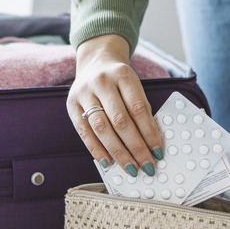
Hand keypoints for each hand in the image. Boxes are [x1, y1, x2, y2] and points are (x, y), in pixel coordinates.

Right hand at [67, 34, 163, 176]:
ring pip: (101, 128)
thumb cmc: (118, 79)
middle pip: (120, 120)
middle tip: (146, 165)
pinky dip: (96, 149)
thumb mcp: (134, 85)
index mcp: (122, 75)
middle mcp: (101, 82)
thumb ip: (141, 110)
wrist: (95, 61)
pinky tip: (107, 162)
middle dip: (135, 147)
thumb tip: (150, 143)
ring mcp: (84, 93)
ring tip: (130, 167)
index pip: (138, 108)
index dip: (149, 133)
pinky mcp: (71, 104)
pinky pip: (84, 131)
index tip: (158, 152)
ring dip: (117, 152)